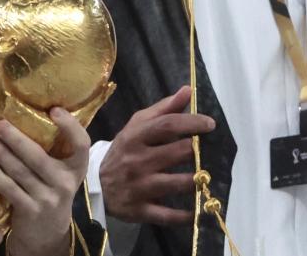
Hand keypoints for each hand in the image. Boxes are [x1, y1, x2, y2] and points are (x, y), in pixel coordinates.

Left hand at [0, 110, 88, 255]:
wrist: (46, 234)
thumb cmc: (49, 191)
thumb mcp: (58, 173)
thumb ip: (51, 151)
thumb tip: (25, 112)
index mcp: (76, 168)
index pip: (82, 144)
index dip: (70, 126)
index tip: (54, 110)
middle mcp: (66, 183)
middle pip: (38, 156)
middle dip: (15, 138)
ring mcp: (48, 198)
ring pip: (20, 171)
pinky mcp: (31, 211)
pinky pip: (9, 188)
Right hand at [99, 85, 213, 224]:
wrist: (95, 185)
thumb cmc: (124, 151)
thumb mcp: (136, 127)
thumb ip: (163, 110)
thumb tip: (188, 90)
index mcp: (135, 137)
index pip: (166, 125)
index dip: (191, 123)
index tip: (210, 125)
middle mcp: (136, 161)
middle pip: (176, 152)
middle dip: (197, 152)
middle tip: (211, 152)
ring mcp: (138, 187)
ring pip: (176, 183)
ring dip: (196, 181)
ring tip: (207, 177)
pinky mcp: (140, 210)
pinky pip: (167, 215)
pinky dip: (186, 215)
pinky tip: (199, 211)